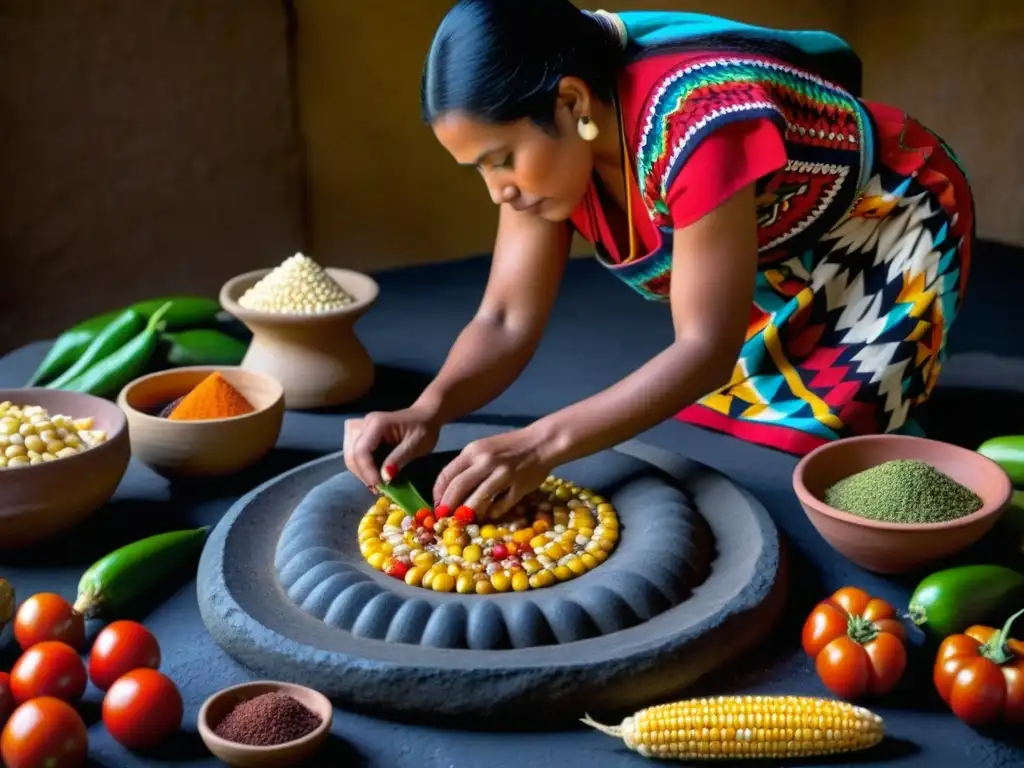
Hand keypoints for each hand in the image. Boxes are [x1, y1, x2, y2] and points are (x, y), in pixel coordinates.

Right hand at [343, 407, 440, 488]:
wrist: (426, 416)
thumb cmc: (424, 428)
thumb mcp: (416, 445)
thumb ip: (399, 459)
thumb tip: (384, 477)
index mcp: (377, 424)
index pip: (362, 451)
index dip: (367, 471)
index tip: (379, 486)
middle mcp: (365, 425)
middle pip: (353, 455)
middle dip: (364, 474)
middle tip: (378, 489)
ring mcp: (364, 430)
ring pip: (353, 457)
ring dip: (363, 473)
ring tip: (378, 485)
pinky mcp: (366, 438)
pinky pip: (359, 456)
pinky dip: (366, 469)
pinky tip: (376, 477)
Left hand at [433, 426, 558, 519]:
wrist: (540, 443)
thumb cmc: (508, 446)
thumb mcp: (483, 448)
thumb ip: (467, 467)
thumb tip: (449, 491)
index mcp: (473, 451)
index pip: (447, 475)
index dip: (438, 494)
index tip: (438, 506)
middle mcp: (486, 462)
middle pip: (458, 489)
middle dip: (449, 507)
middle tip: (447, 519)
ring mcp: (503, 475)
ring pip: (478, 501)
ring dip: (470, 513)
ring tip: (467, 520)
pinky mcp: (519, 487)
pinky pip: (500, 506)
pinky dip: (493, 513)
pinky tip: (491, 514)